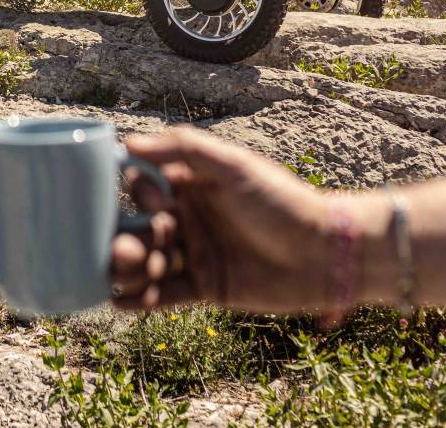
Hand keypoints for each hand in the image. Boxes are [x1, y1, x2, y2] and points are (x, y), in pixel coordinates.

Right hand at [111, 127, 334, 312]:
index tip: (150, 201)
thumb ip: (184, 148)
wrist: (326, 254)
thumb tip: (129, 143)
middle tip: (123, 248)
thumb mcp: (234, 166)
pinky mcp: (207, 288)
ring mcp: (196, 254)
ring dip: (130, 268)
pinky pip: (167, 294)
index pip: (146, 187)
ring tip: (121, 272)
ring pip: (150, 261)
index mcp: (191, 185)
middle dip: (126, 237)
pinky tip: (119, 303)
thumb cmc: (282, 202)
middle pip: (141, 226)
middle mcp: (189, 219)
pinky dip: (141, 300)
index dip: (138, 193)